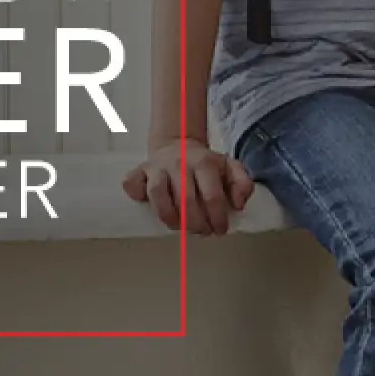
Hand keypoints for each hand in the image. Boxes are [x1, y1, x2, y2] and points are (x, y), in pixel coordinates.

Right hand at [122, 138, 254, 235]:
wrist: (178, 143)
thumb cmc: (205, 164)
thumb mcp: (230, 168)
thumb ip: (242, 183)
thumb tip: (239, 204)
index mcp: (205, 163)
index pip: (212, 196)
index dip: (218, 218)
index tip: (220, 229)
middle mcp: (180, 163)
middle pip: (186, 201)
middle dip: (196, 224)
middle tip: (202, 232)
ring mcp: (158, 167)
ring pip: (158, 194)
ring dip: (169, 217)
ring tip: (179, 226)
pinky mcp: (140, 170)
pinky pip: (132, 183)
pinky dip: (136, 194)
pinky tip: (145, 204)